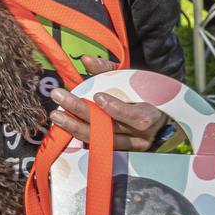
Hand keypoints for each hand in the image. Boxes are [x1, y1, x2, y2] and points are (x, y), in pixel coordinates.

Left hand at [49, 55, 168, 150]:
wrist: (159, 125)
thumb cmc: (143, 97)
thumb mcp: (131, 82)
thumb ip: (109, 71)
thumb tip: (86, 60)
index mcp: (151, 116)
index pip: (135, 116)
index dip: (117, 108)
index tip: (97, 96)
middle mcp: (141, 137)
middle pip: (110, 128)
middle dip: (82, 112)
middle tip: (58, 96)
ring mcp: (128, 148)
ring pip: (100, 141)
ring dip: (74, 127)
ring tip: (55, 115)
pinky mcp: (116, 154)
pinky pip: (95, 146)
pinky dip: (78, 136)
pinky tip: (62, 126)